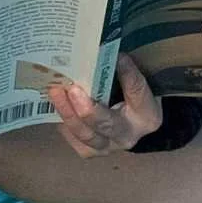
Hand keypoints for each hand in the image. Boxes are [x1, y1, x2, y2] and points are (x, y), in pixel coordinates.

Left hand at [46, 55, 161, 158]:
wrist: (129, 124)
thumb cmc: (132, 99)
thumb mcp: (136, 84)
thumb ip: (125, 71)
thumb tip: (107, 52)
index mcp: (146, 117)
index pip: (137, 94)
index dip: (128, 76)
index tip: (119, 58)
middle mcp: (126, 137)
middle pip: (106, 124)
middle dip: (87, 108)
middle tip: (73, 89)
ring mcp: (105, 147)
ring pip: (84, 135)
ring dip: (68, 113)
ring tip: (55, 92)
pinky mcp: (87, 150)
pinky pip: (72, 137)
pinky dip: (62, 119)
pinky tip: (54, 102)